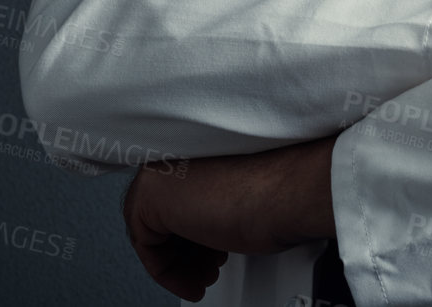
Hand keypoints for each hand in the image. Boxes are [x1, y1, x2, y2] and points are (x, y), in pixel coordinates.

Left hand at [123, 135, 337, 301]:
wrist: (287, 192)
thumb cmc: (280, 192)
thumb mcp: (239, 198)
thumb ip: (212, 203)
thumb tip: (206, 226)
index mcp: (195, 150)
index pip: (177, 200)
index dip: (193, 234)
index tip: (207, 254)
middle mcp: (174, 157)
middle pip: (163, 217)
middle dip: (185, 252)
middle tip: (205, 270)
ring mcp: (160, 173)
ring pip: (153, 232)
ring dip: (179, 265)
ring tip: (202, 278)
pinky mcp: (151, 195)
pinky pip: (145, 246)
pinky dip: (165, 272)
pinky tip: (190, 280)